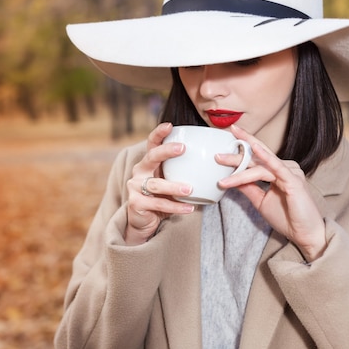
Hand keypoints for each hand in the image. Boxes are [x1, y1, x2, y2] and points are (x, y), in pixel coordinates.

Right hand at [125, 123, 195, 244]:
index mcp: (148, 163)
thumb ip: (182, 173)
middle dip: (167, 151)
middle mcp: (139, 172)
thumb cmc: (162, 199)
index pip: (152, 144)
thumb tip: (212, 162)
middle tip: (183, 148)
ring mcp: (135, 187)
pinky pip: (159, 204)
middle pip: (151, 157)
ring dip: (174, 186)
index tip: (170, 125)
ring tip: (190, 189)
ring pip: (156, 184)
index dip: (159, 134)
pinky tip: (190, 208)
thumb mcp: (170, 182)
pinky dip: (176, 207)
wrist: (145, 222)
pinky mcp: (136, 203)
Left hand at [217, 125, 325, 261]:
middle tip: (216, 152)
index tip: (221, 149)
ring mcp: (289, 172)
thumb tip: (230, 178)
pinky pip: (276, 167)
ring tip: (221, 161)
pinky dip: (264, 157)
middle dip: (235, 153)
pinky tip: (254, 149)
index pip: (254, 159)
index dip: (239, 152)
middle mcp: (284, 167)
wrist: (304, 234)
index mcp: (277, 171)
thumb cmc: (286, 217)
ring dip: (239, 165)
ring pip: (259, 165)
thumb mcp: (260, 201)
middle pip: (255, 157)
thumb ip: (248, 187)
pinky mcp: (293, 180)